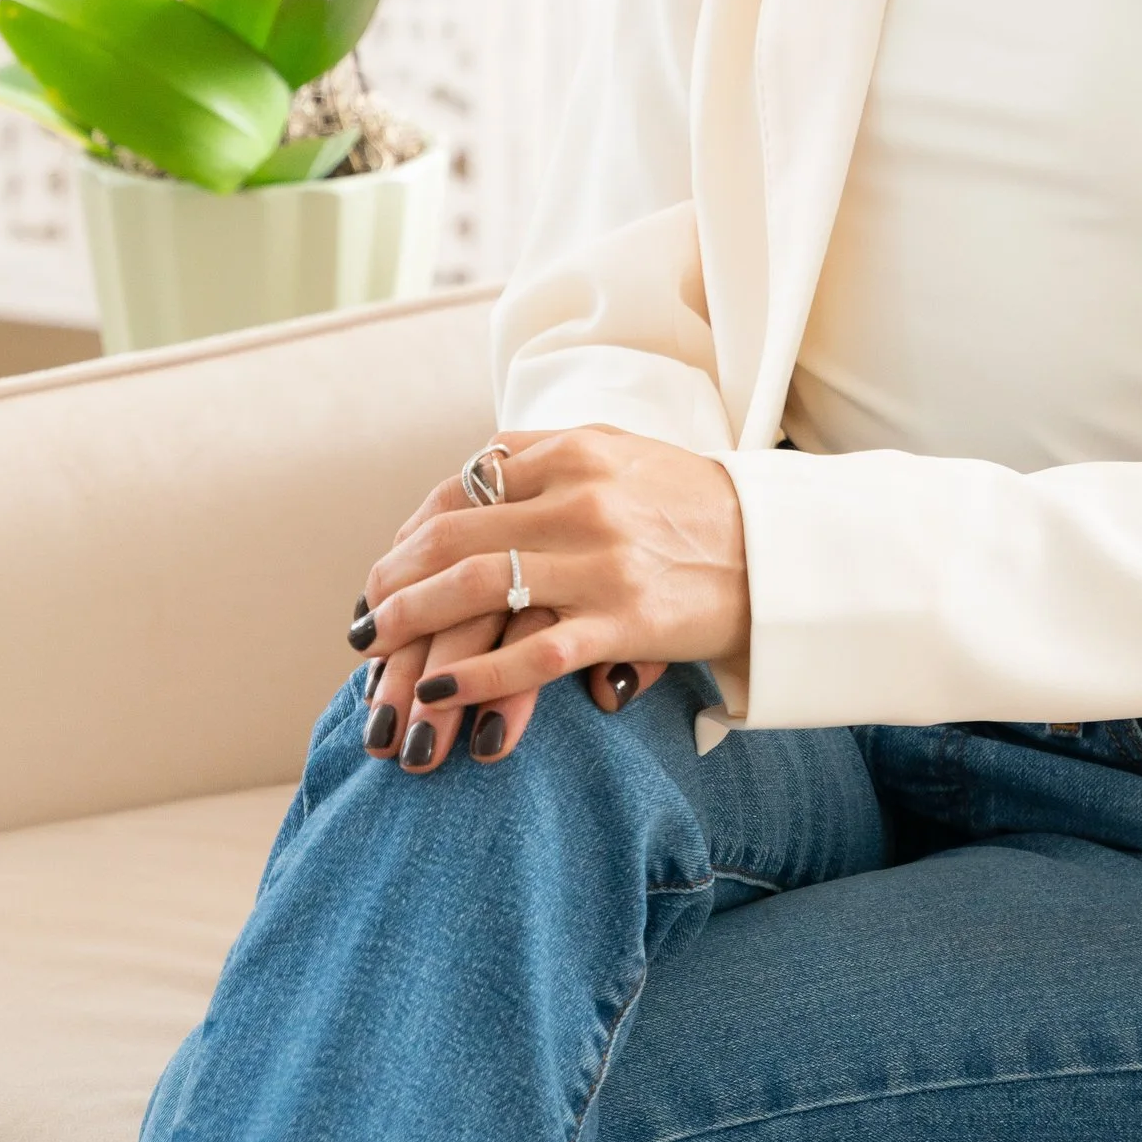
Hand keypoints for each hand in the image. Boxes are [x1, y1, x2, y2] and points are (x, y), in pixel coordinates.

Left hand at [357, 427, 749, 771]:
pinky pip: (533, 653)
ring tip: (375, 649)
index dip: (414, 530)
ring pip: (479, 587)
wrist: (777, 551)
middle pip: (456, 535)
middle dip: (395, 579)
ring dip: (412, 620)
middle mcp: (582, 499)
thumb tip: (478, 473)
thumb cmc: (694, 504)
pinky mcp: (625, 621)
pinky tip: (436, 689)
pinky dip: (475, 675)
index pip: (466, 485)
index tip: (388, 565)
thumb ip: (552, 456)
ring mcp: (602, 561)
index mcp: (578, 451)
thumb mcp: (623, 452)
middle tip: (364, 616)